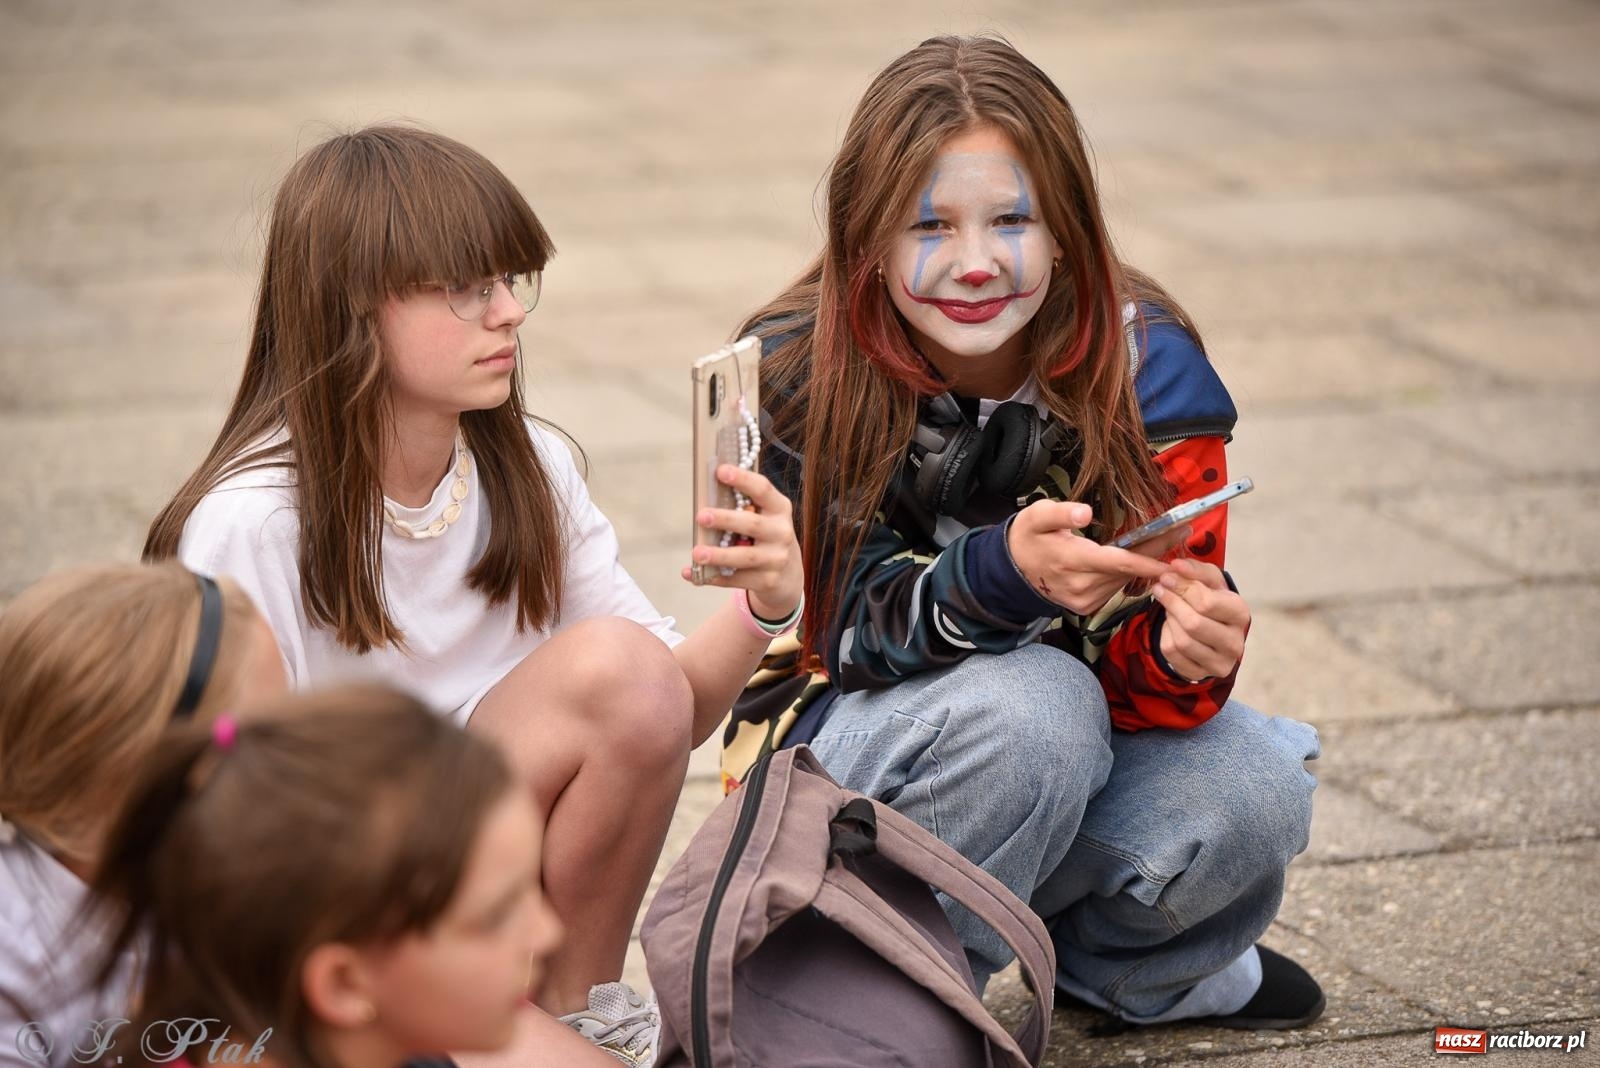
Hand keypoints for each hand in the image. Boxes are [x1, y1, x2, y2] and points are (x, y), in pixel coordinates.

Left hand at [682, 464, 803, 618]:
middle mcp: (781, 532)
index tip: (720, 471)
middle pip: (752, 524)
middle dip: (726, 519)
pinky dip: (714, 577)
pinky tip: (692, 574)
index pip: (763, 489)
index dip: (743, 479)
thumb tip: (705, 493)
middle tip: (701, 516)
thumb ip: (743, 506)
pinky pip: (737, 579)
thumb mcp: (766, 517)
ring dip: (719, 555)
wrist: (789, 576)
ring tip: (697, 553)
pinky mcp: (768, 581)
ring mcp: (776, 559)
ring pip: (745, 557)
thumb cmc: (767, 537)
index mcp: (779, 508)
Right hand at [1008, 500, 1186, 615]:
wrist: (1012, 570)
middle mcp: (1081, 586)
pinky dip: (1129, 573)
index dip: (1148, 559)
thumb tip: (1085, 513)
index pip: (1118, 562)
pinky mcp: (1087, 606)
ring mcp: (1085, 599)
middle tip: (1182, 531)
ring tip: (1166, 539)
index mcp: (1071, 561)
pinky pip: (1115, 586)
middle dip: (1156, 552)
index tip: (1174, 554)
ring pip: (1125, 579)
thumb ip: (1061, 513)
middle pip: (1128, 569)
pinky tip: (1139, 558)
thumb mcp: (1037, 516)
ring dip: (1145, 562)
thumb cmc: (1028, 537)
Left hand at [1151, 557, 1249, 682]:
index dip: (1182, 588)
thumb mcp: (1209, 580)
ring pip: (1182, 641)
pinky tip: (1169, 626)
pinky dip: (1165, 636)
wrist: (1214, 631)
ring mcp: (1220, 662)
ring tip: (1167, 606)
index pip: (1207, 603)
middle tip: (1159, 589)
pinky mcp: (1201, 673)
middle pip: (1193, 624)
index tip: (1166, 576)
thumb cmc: (1212, 600)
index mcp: (1240, 614)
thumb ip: (1195, 569)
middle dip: (1172, 604)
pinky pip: (1173, 654)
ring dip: (1168, 620)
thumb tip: (1177, 565)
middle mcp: (1236, 642)